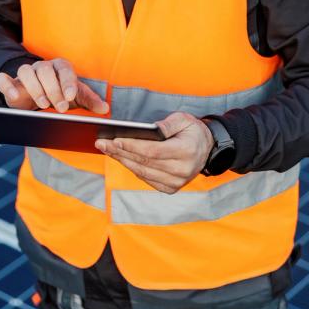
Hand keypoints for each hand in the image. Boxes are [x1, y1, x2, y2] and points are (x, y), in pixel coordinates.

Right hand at [0, 58, 109, 113]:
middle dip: (53, 90)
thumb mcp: (77, 98)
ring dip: (34, 88)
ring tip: (42, 105)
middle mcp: (43, 67)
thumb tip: (104, 108)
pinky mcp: (11, 83)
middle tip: (60, 108)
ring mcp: (26, 73)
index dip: (67, 83)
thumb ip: (90, 101)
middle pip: (45, 71)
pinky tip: (13, 96)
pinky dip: (6, 85)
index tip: (70, 97)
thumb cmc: (61, 94)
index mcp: (61, 67)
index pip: (65, 70)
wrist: (41, 97)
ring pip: (26, 71)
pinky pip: (3, 78)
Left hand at [95, 112, 212, 193]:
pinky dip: (133, 168)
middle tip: (101, 143)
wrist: (208, 149)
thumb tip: (151, 129)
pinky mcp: (171, 188)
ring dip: (122, 161)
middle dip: (119, 152)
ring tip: (107, 149)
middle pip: (143, 162)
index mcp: (185, 152)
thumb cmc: (193, 131)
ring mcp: (176, 182)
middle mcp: (181, 171)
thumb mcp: (184, 120)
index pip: (152, 151)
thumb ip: (168, 124)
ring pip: (142, 172)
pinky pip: (146, 179)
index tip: (114, 139)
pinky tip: (121, 158)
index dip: (131, 146)